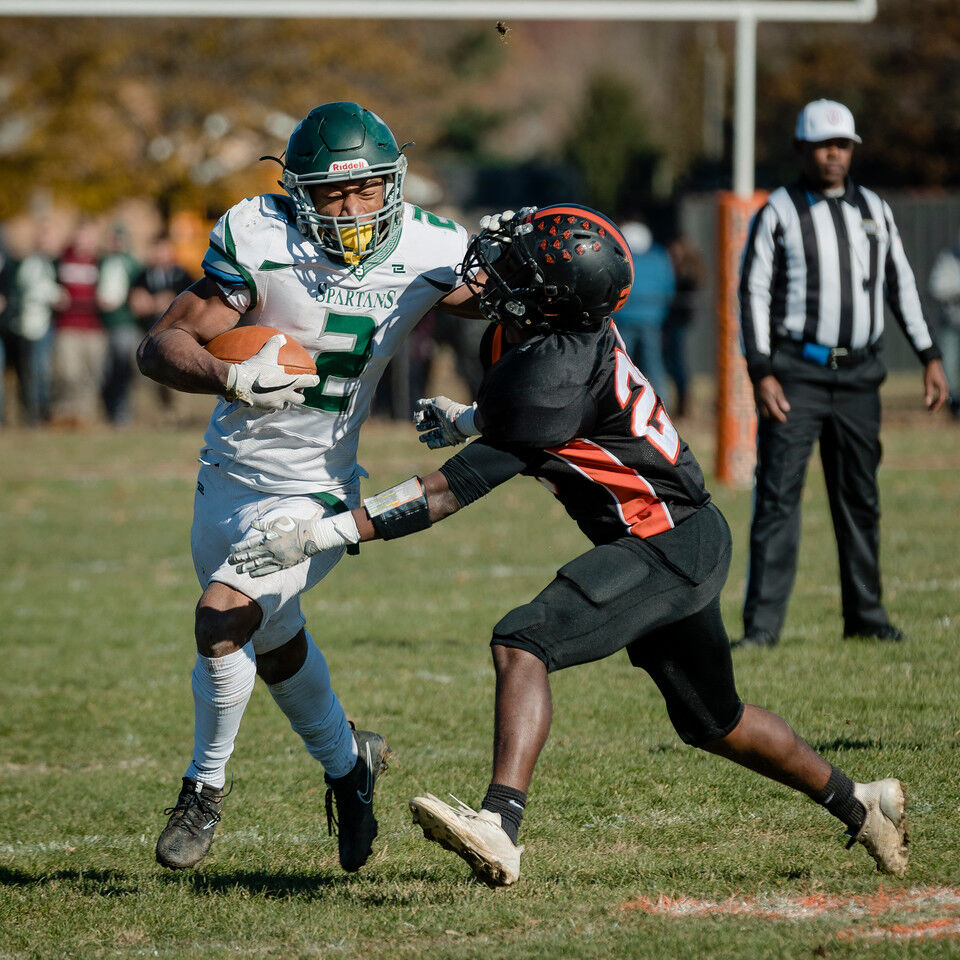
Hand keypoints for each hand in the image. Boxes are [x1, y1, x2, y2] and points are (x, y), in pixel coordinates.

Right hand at [224, 334, 319, 409]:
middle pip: (300, 399)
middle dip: (299, 394)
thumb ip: (275, 343)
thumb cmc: (254, 368)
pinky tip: (267, 399)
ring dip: (285, 401)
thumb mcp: (265, 353)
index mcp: (289, 382)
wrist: (238, 383)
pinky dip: (271, 404)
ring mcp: (275, 403)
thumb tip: (281, 337)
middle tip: (296, 390)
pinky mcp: (265, 408)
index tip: (315, 379)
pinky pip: (272, 409)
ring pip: (285, 405)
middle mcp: (285, 395)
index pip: (309, 382)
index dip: (314, 380)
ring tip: (281, 395)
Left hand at [229, 510, 359, 576]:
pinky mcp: (283, 564)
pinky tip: (252, 574)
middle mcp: (269, 549)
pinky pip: (268, 570)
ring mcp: (276, 558)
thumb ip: (264, 525)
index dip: (238, 548)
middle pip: (250, 555)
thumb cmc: (296, 526)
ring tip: (238, 570)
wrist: (311, 537)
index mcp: (267, 537)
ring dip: (246, 567)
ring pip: (257, 564)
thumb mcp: (279, 521)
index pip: (248, 544)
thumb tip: (253, 525)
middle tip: (229, 562)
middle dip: (238, 559)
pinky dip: (259, 572)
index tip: (231, 550)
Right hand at [414, 396, 476, 447]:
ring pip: (434, 434)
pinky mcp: (449, 439)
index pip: (428, 414)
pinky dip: (433, 444)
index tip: (417, 419)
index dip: (421, 416)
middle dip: (423, 426)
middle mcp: (443, 421)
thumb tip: (419, 403)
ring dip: (426, 437)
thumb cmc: (447, 410)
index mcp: (440, 412)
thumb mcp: (436, 402)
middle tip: (418, 427)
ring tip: (421, 439)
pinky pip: (440, 443)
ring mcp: (446, 431)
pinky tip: (428, 443)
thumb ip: (427, 403)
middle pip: (430, 424)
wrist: (459, 421)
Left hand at [476, 207, 537, 262]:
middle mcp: (500, 225)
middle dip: (495, 221)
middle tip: (493, 227)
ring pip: (508, 215)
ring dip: (506, 215)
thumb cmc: (494, 255)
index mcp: (490, 228)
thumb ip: (474, 246)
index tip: (484, 226)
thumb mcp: (483, 253)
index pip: (487, 220)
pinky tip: (519, 215)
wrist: (508, 263)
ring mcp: (511, 224)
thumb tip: (473, 236)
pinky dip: (521, 213)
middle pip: (497, 218)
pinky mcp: (521, 225)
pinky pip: (520, 217)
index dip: (485, 221)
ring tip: (505, 219)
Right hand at [754, 375, 790, 422]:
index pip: (774, 412)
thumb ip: (781, 400)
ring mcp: (757, 402)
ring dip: (769, 414)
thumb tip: (787, 409)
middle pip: (767, 415)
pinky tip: (769, 408)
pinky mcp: (755, 402)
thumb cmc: (770, 382)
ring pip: (763, 413)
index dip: (779, 417)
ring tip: (775, 412)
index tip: (784, 420)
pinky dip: (765, 410)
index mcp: (768, 399)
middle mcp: (761, 402)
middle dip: (774, 416)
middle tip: (780, 415)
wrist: (759, 377)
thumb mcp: (778, 389)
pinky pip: (760, 409)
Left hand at [923, 358, 948, 412]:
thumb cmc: (930, 373)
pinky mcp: (943, 384)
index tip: (931, 412)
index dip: (936, 407)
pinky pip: (942, 394)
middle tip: (930, 411)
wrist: (933, 363)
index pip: (941, 400)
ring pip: (943, 397)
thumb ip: (928, 394)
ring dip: (937, 402)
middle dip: (937, 406)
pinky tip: (932, 400)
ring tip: (930, 407)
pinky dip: (937, 398)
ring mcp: (945, 386)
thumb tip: (927, 404)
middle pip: (943, 400)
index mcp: (943, 388)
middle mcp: (946, 387)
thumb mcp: (927, 384)